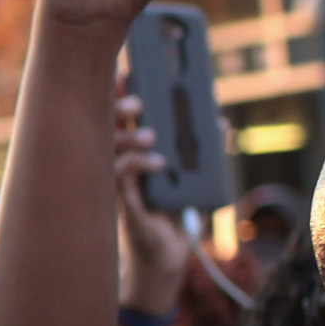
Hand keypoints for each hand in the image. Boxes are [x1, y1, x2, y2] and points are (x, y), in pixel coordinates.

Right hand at [114, 90, 189, 310]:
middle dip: (119, 107)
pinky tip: (159, 163)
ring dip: (130, 135)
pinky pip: (119, 175)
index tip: (128, 71)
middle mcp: (117, 160)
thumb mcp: (193, 173)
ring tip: (153, 134)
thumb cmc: (175, 211)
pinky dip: (139, 163)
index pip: (119, 113)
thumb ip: (203, 147)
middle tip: (137, 101)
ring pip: (108, 147)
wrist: (168, 254)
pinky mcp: (121, 201)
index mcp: (131, 149)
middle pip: (105, 124)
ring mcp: (116, 181)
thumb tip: (218, 120)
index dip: (119, 92)